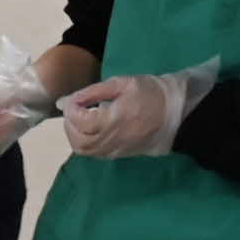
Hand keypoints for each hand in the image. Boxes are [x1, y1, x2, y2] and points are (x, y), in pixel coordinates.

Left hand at [57, 64, 212, 160]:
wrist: (176, 114)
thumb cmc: (150, 93)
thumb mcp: (122, 84)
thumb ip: (91, 92)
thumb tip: (62, 102)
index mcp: (115, 119)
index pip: (80, 121)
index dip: (71, 109)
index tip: (75, 99)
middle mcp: (112, 140)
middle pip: (78, 139)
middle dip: (70, 123)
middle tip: (75, 108)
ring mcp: (114, 151)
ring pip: (82, 149)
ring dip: (75, 133)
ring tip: (81, 117)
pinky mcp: (116, 155)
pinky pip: (92, 152)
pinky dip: (84, 140)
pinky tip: (90, 127)